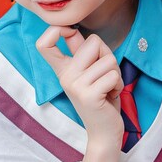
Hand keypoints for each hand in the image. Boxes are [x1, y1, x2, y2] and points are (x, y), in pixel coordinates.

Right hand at [36, 26, 123, 161]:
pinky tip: (110, 96)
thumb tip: (72, 29)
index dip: (56, 29)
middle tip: (103, 76)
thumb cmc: (100, 99)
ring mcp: (75, 86)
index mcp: (62, 69)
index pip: (44, 43)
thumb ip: (81, 53)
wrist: (103, 133)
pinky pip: (113, 75)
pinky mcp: (89, 95)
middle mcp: (65, 76)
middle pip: (94, 41)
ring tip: (107, 88)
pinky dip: (118, 85)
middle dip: (107, 56)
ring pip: (108, 59)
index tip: (69, 32)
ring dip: (115, 74)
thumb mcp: (87, 73)